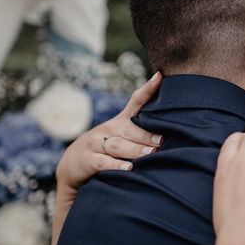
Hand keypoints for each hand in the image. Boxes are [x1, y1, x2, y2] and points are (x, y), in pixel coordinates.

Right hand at [52, 72, 162, 244]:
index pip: (135, 102)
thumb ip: (140, 134)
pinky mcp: (87, 159)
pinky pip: (103, 162)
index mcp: (120, 122)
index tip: (159, 76)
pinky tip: (129, 168)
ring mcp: (96, 143)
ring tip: (151, 154)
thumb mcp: (120, 138)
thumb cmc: (106, 151)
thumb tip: (171, 135)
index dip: (147, 89)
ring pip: (118, 145)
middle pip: (129, 129)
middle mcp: (108, 129)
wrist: (72, 167)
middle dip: (146, 134)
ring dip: (135, 149)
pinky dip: (116, 165)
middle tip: (162, 140)